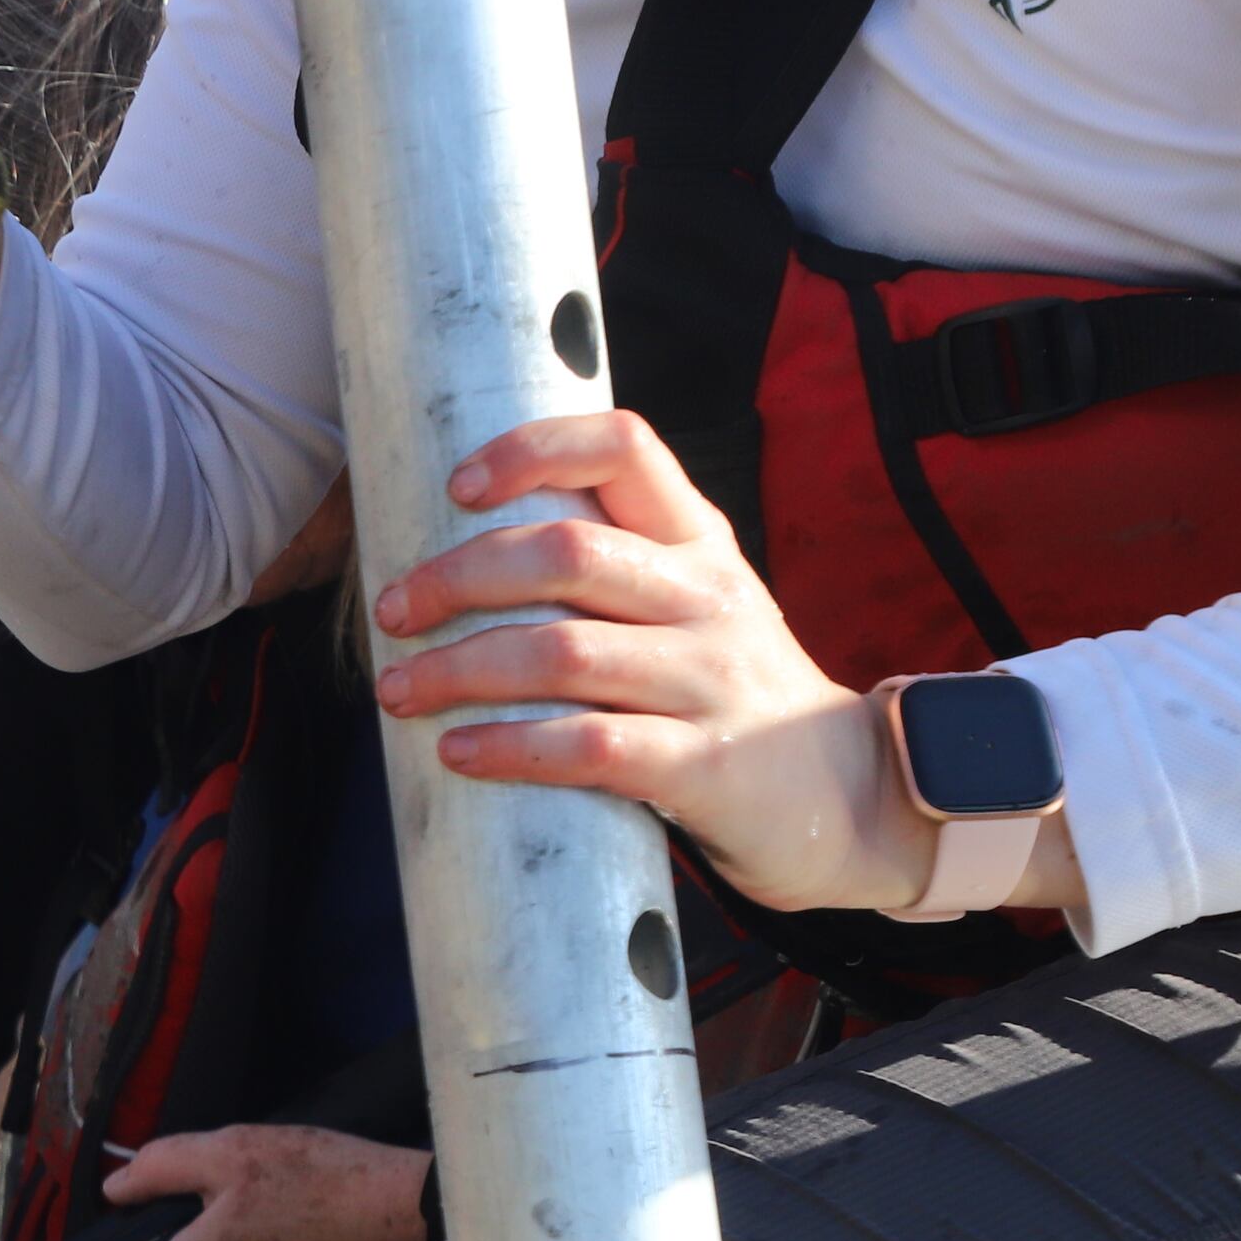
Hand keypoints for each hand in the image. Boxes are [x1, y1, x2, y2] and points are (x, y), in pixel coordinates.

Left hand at [369, 411, 1081, 920]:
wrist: (847, 794)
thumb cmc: (733, 695)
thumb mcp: (694, 605)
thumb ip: (612, 571)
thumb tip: (466, 557)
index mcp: (699, 542)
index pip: (623, 447)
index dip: (532, 449)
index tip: (457, 487)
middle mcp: (707, 596)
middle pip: (566, 551)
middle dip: (458, 578)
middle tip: (394, 612)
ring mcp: (710, 678)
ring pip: (561, 651)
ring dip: (459, 670)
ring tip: (399, 691)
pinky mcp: (704, 763)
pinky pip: (590, 745)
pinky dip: (511, 747)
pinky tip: (459, 752)